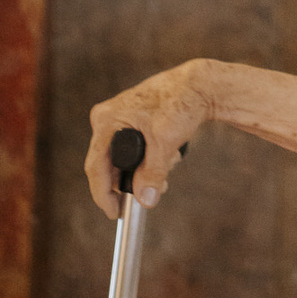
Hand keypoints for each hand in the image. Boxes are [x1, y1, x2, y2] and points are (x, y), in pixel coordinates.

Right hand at [86, 60, 213, 218]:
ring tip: (165, 172)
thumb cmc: (181, 103)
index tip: (114, 213)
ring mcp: (118, 119)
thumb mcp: (165, 141)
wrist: (201, 84)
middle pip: (108, 164)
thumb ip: (153, 173)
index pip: (96, 167)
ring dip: (142, 171)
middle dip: (130, 182)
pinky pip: (132, 150)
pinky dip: (148, 159)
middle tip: (150, 194)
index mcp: (107, 120)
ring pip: (123, 159)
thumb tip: (145, 200)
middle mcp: (107, 118)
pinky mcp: (132, 121)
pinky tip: (167, 156)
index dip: (103, 194)